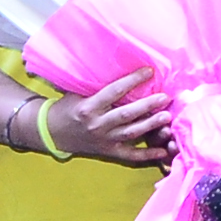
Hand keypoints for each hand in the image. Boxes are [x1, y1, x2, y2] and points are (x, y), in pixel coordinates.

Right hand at [44, 69, 172, 165]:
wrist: (52, 133)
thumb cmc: (67, 108)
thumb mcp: (76, 92)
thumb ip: (97, 85)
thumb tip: (119, 65)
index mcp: (89, 107)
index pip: (114, 91)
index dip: (132, 81)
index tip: (150, 71)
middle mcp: (97, 124)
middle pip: (126, 114)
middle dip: (147, 105)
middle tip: (165, 97)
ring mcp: (104, 140)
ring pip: (131, 133)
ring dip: (151, 126)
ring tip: (167, 118)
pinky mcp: (108, 152)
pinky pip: (130, 155)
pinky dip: (147, 155)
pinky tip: (162, 151)